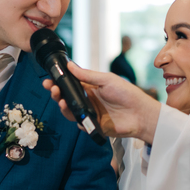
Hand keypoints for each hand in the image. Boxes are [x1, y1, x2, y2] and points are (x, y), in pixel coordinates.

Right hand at [44, 62, 160, 144]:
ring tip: (61, 99)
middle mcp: (88, 99)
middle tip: (52, 88)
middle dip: (56, 92)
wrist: (140, 114)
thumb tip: (70, 65)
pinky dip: (74, 117)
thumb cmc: (127, 94)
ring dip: (62, 104)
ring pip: (69, 109)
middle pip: (67, 96)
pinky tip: (74, 112)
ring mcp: (89, 112)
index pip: (70, 83)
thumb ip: (88, 75)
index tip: (49, 78)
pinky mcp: (92, 125)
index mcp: (90, 87)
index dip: (59, 81)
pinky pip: (79, 122)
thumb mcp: (107, 80)